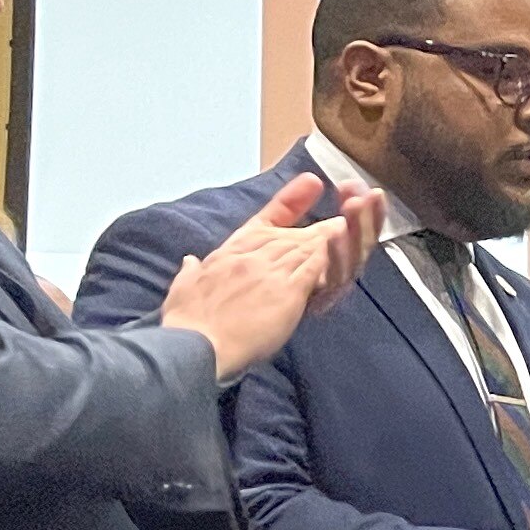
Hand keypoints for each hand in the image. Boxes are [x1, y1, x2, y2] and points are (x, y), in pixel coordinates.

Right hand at [157, 174, 383, 379]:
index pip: (263, 223)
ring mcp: (269, 272)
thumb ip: (190, 272)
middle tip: (338, 223)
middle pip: (289, 236)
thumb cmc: (187, 323)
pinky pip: (311, 269)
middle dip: (313, 230)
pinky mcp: (285, 292)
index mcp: (228, 253)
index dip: (289, 202)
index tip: (310, 183)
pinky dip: (326, 257)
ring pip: (304, 248)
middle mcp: (250, 256)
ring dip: (326, 238)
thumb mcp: (183, 289)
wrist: (196, 345)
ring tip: (347, 229)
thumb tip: (190, 261)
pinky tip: (339, 250)